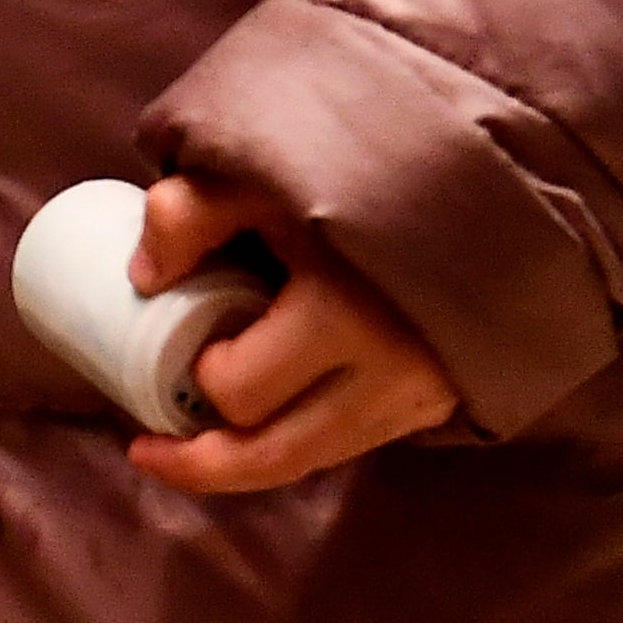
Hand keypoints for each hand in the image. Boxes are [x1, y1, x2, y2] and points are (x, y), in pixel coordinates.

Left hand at [119, 173, 458, 498]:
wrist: (480, 169)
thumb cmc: (363, 164)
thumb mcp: (265, 172)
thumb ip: (191, 211)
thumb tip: (142, 276)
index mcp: (344, 317)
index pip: (241, 390)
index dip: (198, 375)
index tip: (178, 339)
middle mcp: (389, 376)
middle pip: (276, 455)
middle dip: (206, 453)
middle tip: (149, 442)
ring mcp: (421, 396)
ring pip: (317, 458)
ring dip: (251, 459)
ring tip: (188, 446)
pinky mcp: (440, 400)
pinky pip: (355, 440)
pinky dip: (302, 436)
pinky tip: (267, 414)